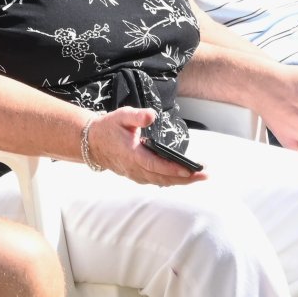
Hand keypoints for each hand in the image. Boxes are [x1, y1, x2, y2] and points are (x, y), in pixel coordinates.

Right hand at [86, 108, 205, 186]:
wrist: (92, 143)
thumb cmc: (109, 127)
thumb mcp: (121, 116)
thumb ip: (137, 116)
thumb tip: (152, 115)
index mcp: (131, 154)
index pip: (155, 164)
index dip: (172, 168)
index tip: (189, 169)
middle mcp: (134, 168)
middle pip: (162, 177)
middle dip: (185, 178)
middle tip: (205, 174)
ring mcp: (135, 174)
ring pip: (161, 181)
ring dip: (181, 180)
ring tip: (200, 176)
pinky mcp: (137, 175)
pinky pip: (156, 180)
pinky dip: (171, 180)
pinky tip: (183, 177)